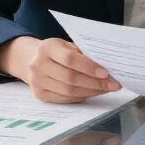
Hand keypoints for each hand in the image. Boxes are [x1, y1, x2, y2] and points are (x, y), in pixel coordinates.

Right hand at [0, 36, 120, 103]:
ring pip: (68, 91)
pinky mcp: (39, 95)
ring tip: (105, 89)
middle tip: (112, 85)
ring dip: (90, 92)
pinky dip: (81, 97)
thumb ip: (83, 53)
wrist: (32, 60)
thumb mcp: (67, 45)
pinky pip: (64, 99)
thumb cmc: (57, 51)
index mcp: (47, 48)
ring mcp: (37, 82)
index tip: (106, 73)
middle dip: (95, 83)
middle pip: (70, 78)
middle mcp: (39, 65)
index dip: (89, 67)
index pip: (70, 59)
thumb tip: (107, 66)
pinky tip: (92, 93)